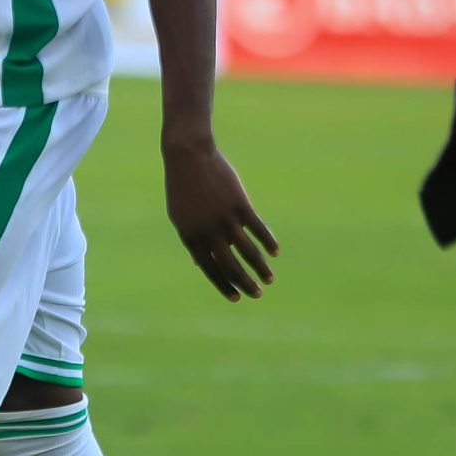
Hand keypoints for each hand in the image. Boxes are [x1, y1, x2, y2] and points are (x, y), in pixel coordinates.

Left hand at [161, 133, 277, 301]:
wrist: (189, 157)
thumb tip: (199, 264)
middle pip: (231, 266)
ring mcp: (225, 219)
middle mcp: (209, 232)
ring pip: (248, 251)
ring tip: (269, 279)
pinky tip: (275, 252)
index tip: (236, 298)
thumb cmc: (182, 188)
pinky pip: (258, 229)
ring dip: (260, 268)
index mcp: (191, 238)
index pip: (210, 270)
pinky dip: (268, 242)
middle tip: (257, 294)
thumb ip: (192, 241)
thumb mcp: (180, 218)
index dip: (224, 286)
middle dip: (245, 284)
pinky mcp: (240, 205)